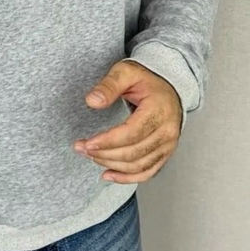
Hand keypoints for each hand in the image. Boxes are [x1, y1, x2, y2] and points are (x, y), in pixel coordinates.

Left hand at [73, 59, 182, 183]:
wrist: (167, 91)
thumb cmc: (146, 81)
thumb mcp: (126, 72)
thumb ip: (109, 85)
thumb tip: (92, 101)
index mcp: (159, 110)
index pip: (132, 133)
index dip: (108, 141)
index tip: (87, 143)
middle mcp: (167, 131)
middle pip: (133, 152)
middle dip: (104, 153)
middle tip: (82, 148)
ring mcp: (168, 145)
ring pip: (138, 165)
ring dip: (111, 164)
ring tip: (90, 156)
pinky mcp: (164, 154)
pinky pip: (147, 172)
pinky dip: (127, 178)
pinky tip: (108, 175)